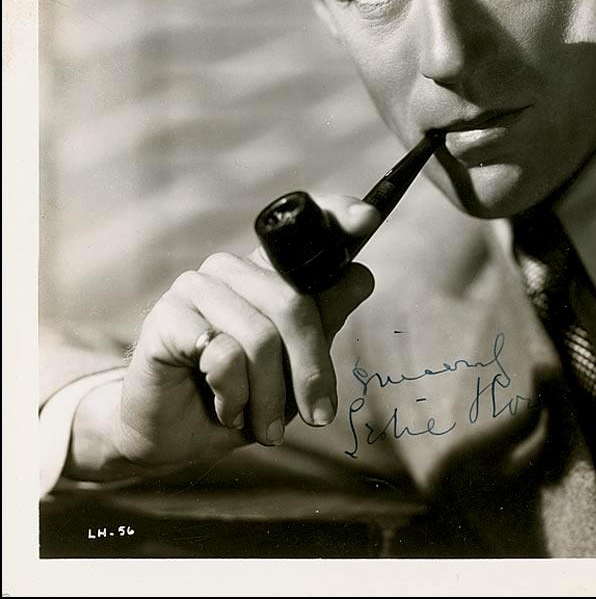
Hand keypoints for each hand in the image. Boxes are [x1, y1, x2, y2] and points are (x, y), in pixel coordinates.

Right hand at [69, 196, 378, 477]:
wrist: (175, 436)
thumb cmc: (241, 394)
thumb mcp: (295, 364)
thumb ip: (324, 318)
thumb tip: (361, 275)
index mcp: (265, 270)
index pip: (302, 228)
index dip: (337, 216)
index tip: (369, 218)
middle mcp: (231, 267)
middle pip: (293, 303)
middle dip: (311, 369)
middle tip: (318, 415)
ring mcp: (196, 286)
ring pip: (259, 337)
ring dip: (269, 398)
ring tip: (263, 425)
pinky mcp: (168, 317)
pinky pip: (221, 355)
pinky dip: (233, 396)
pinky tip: (222, 407)